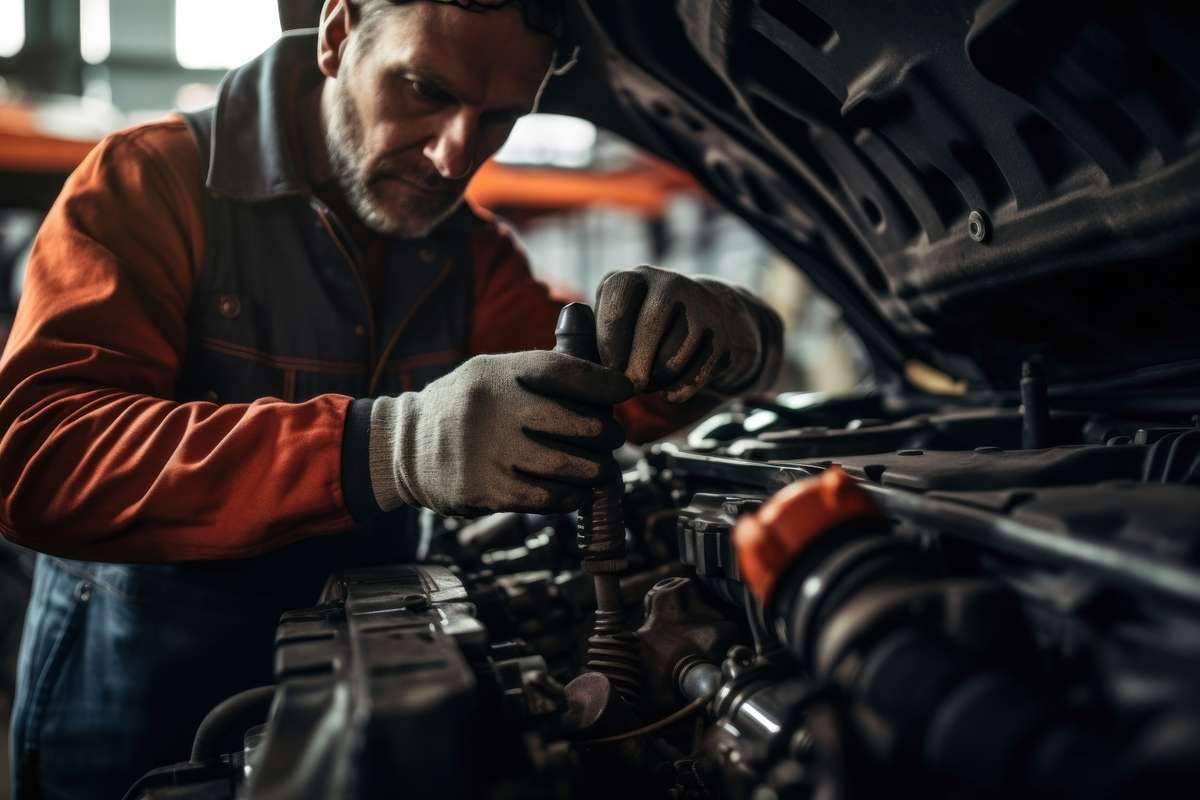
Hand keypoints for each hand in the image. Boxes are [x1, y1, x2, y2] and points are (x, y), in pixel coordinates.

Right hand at [368, 351, 631, 515]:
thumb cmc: (465, 409)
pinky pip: (542, 497)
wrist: (403, 447)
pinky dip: (568, 497)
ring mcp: (485, 451)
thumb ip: (536, 374)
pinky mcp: (481, 489)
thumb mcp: (488, 374)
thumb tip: (601, 378)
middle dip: (605, 432)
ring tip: (603, 470)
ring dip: (594, 470)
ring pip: (564, 464)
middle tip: (615, 437)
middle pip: (573, 421)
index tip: (626, 390)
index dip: (600, 381)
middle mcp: (490, 408)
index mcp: (496, 373)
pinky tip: (576, 493)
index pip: (560, 370)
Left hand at [595, 265, 781, 401]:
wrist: (700, 321)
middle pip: (651, 325)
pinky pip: (701, 368)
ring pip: (676, 350)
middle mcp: (668, 283)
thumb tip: (572, 359)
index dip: (610, 342)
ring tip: (650, 384)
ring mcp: (700, 305)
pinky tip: (670, 394)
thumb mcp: (609, 327)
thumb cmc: (636, 333)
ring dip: (659, 378)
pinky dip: (682, 388)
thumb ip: (585, 341)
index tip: (608, 370)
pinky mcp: (722, 333)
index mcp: (632, 279)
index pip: (617, 303)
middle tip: (629, 388)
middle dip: (636, 364)